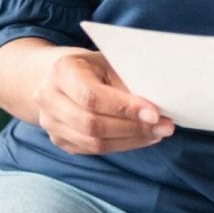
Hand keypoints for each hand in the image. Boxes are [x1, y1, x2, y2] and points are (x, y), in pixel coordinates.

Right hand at [30, 48, 172, 154]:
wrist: (56, 76)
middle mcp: (48, 98)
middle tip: (165, 126)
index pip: (92, 96)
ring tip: (158, 133)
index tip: (155, 113)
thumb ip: (125, 83)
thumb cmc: (91, 66)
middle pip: (92, 124)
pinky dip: (121, 145)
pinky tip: (142, 138)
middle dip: (133, 128)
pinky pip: (92, 150)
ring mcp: (50, 123)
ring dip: (131, 140)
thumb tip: (155, 107)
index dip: (125, 108)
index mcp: (62, 71)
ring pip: (93, 142)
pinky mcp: (59, 140)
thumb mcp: (108, 62)